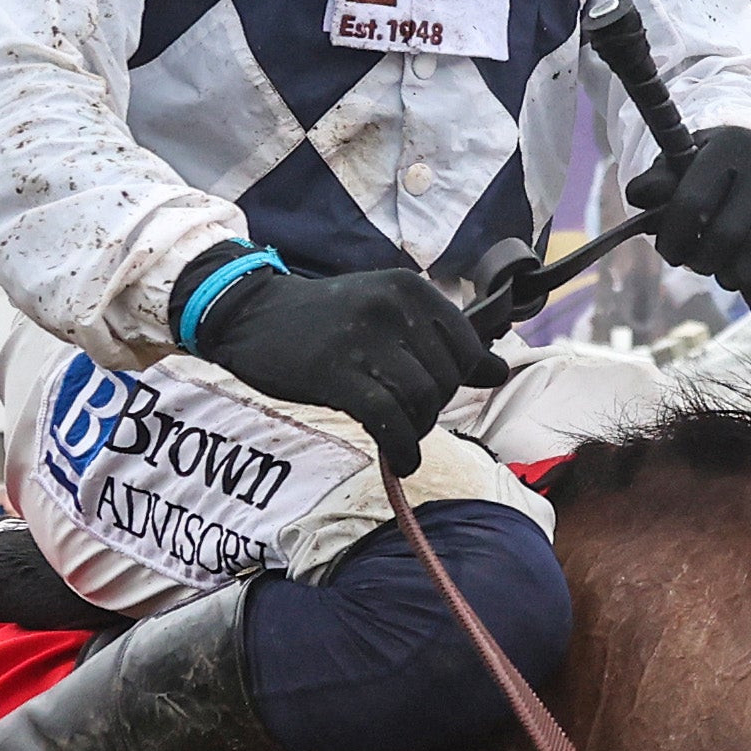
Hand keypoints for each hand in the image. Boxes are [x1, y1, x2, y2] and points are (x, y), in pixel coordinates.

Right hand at [186, 266, 501, 474]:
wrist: (251, 313)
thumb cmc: (326, 318)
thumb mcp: (387, 313)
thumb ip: (441, 339)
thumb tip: (499, 371)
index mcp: (411, 289)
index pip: (467, 347)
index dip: (458, 380)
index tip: (433, 392)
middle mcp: (393, 308)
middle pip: (445, 379)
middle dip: (434, 408)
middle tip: (409, 417)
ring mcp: (364, 340)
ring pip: (421, 400)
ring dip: (418, 429)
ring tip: (401, 435)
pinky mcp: (335, 373)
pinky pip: (389, 420)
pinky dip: (403, 448)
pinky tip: (402, 461)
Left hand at [624, 123, 750, 304]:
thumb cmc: (712, 175)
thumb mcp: (680, 168)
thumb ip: (658, 183)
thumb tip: (640, 195)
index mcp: (730, 147)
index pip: (692, 202)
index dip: (674, 238)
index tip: (671, 251)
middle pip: (728, 233)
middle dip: (704, 261)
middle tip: (699, 264)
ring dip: (738, 275)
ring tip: (727, 274)